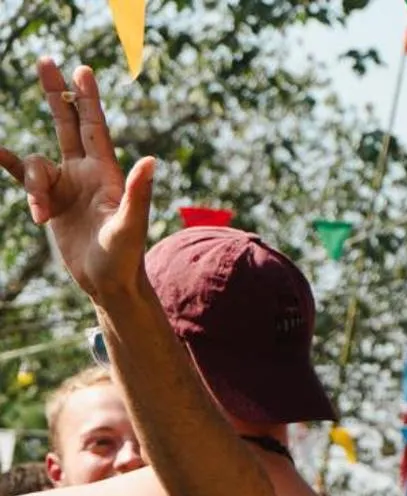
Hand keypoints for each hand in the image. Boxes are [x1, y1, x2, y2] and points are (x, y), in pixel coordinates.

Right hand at [0, 62, 154, 300]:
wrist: (109, 283)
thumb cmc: (126, 257)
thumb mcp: (131, 225)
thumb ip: (137, 193)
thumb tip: (151, 161)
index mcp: (107, 173)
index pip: (95, 126)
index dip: (87, 98)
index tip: (82, 69)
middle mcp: (85, 173)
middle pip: (67, 123)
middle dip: (56, 93)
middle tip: (45, 60)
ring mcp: (67, 186)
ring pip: (37, 165)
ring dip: (34, 188)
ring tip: (42, 216)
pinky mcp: (51, 202)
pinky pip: (23, 177)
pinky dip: (7, 164)